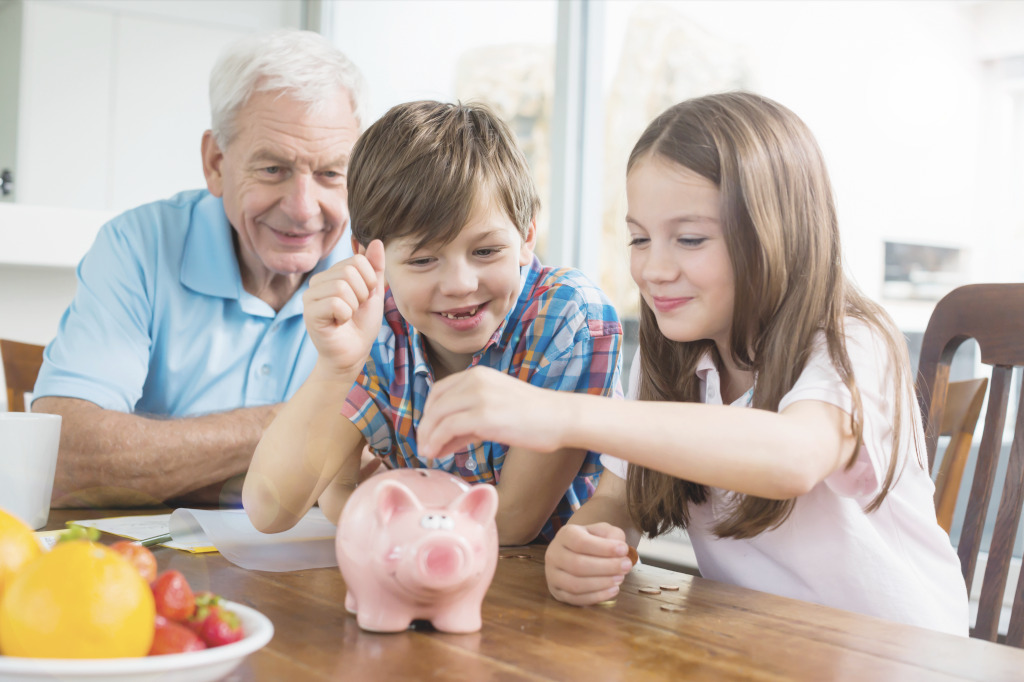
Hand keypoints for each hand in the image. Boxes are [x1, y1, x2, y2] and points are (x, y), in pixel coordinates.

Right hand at [302, 240, 385, 374]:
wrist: (354, 353)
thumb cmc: (361, 324)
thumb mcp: (374, 292)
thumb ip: (375, 268)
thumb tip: (376, 242)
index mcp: (332, 273)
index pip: (358, 260)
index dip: (370, 281)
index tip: (364, 298)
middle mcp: (317, 281)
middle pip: (349, 271)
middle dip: (362, 294)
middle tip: (355, 309)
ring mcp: (310, 297)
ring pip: (342, 287)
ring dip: (353, 306)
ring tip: (346, 316)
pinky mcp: (310, 312)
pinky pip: (336, 303)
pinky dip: (345, 315)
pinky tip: (339, 323)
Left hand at [418, 366, 566, 458]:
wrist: (561, 417)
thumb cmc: (534, 416)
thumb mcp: (496, 407)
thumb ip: (469, 418)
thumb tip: (443, 439)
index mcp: (478, 374)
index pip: (439, 390)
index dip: (429, 412)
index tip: (428, 431)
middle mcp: (476, 380)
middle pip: (435, 403)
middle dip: (425, 427)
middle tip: (424, 447)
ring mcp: (479, 396)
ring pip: (438, 416)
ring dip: (428, 437)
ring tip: (427, 454)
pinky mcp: (483, 416)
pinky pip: (448, 428)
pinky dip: (437, 442)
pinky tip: (437, 454)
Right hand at [545, 523, 634, 604]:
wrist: (576, 553)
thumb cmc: (593, 542)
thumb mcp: (603, 531)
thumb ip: (613, 536)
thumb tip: (620, 551)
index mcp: (565, 535)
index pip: (580, 542)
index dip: (603, 548)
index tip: (624, 550)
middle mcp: (554, 554)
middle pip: (577, 565)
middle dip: (606, 567)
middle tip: (626, 566)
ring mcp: (552, 575)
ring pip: (575, 584)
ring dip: (602, 584)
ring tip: (620, 578)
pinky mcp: (557, 592)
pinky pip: (576, 599)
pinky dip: (597, 597)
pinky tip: (613, 590)